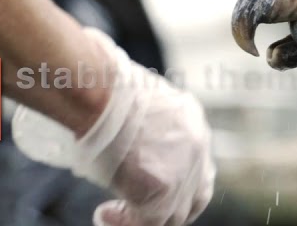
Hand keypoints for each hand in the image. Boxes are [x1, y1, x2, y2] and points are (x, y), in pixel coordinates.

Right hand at [12, 28, 214, 225]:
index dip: (181, 181)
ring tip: (113, 213)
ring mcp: (183, 170)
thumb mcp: (134, 96)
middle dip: (170, 207)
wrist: (98, 90)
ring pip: (173, 214)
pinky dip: (124, 223)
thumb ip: (137, 113)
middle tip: (137, 210)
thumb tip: (114, 118)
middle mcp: (197, 145)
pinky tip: (104, 214)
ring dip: (143, 219)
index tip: (153, 184)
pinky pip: (148, 222)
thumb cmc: (103, 84)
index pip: (197, 162)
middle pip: (195, 193)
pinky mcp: (161, 190)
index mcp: (191, 119)